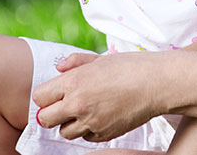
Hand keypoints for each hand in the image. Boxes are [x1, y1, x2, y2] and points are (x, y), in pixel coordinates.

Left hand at [33, 52, 164, 141]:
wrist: (156, 83)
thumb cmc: (129, 66)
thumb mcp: (99, 58)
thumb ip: (75, 62)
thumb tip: (58, 68)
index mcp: (74, 82)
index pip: (39, 97)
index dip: (45, 96)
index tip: (54, 94)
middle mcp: (78, 104)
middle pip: (45, 119)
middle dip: (51, 113)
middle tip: (64, 105)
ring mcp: (91, 122)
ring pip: (65, 133)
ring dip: (70, 123)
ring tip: (85, 110)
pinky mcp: (104, 134)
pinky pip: (85, 138)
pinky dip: (88, 130)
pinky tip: (100, 116)